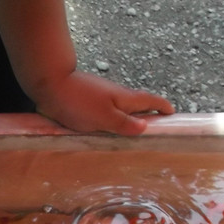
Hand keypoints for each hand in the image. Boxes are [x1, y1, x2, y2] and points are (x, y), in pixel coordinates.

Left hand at [31, 70, 174, 135]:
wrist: (50, 85)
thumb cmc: (78, 103)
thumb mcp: (104, 118)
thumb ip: (124, 124)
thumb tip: (145, 127)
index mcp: (125, 98)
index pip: (152, 101)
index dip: (164, 108)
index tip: (173, 116)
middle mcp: (117, 96)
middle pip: (139, 105)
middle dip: (148, 116)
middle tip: (154, 132)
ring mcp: (102, 97)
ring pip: (121, 109)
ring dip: (129, 119)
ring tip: (131, 137)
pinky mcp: (88, 102)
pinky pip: (106, 113)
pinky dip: (112, 121)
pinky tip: (106, 132)